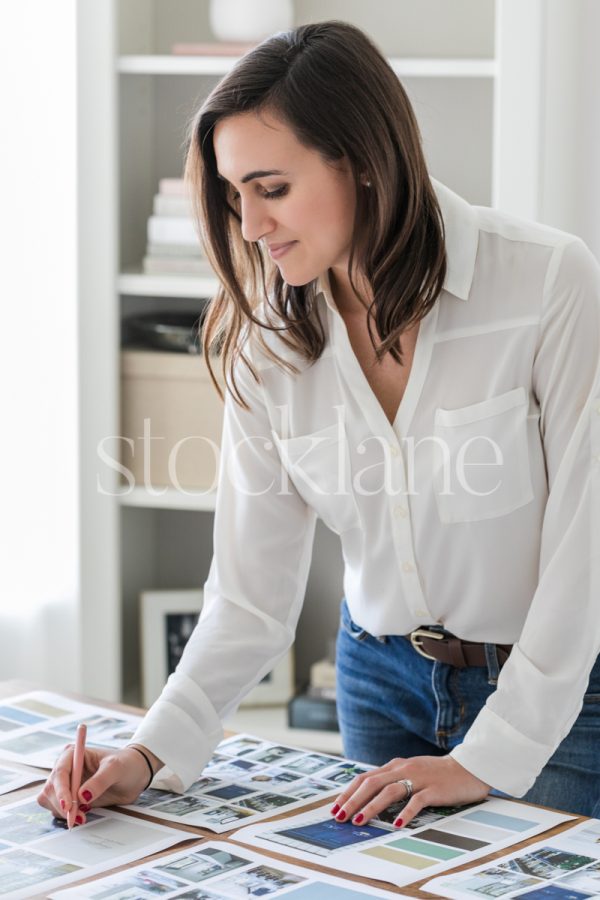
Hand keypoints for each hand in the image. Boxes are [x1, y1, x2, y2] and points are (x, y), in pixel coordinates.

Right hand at [37, 743, 161, 824]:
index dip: (60, 790)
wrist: (135, 775)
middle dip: (61, 804)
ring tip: (82, 816)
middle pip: (50, 788)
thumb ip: (100, 780)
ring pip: (50, 800)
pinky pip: (59, 809)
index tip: (68, 805)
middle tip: (77, 816)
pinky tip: (82, 815)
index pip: (60, 772)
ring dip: (62, 812)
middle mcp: (66, 768)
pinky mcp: (71, 798)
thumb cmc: (126, 764)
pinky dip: (66, 815)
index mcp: (73, 754)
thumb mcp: (116, 768)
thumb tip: (82, 796)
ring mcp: (67, 784)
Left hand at [330, 755, 489, 827]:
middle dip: (353, 800)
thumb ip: (392, 779)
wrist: (468, 768)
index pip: (366, 778)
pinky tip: (396, 824)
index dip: (349, 792)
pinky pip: (416, 801)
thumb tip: (368, 796)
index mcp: (396, 765)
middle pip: (372, 783)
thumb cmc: (437, 774)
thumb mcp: (410, 772)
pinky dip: (405, 813)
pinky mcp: (434, 789)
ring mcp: (419, 778)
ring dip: (372, 806)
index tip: (336, 807)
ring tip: (359, 820)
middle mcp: (404, 769)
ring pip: (389, 791)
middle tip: (340, 816)